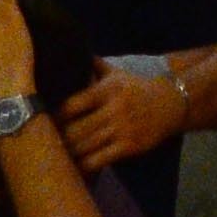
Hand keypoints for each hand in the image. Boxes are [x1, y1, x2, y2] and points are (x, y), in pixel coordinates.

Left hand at [55, 66, 186, 171]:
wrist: (171, 104)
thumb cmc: (137, 89)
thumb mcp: (118, 74)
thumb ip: (95, 66)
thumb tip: (71, 51)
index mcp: (107, 90)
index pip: (71, 105)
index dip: (55, 116)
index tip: (46, 122)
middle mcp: (114, 109)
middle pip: (74, 130)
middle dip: (58, 139)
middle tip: (46, 144)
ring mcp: (122, 129)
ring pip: (84, 147)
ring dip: (68, 153)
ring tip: (57, 156)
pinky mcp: (129, 146)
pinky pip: (98, 160)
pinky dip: (84, 165)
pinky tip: (76, 166)